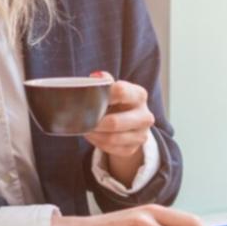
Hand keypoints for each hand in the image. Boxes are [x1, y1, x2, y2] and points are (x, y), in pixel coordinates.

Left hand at [83, 71, 153, 185]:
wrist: (129, 123)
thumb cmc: (117, 102)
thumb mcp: (113, 89)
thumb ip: (105, 82)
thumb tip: (95, 76)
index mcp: (139, 95)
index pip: (121, 92)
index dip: (102, 95)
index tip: (88, 98)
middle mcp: (145, 116)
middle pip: (115, 122)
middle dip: (95, 122)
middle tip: (81, 120)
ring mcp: (142, 134)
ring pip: (112, 138)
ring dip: (94, 134)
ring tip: (84, 129)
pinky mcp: (133, 149)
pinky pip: (111, 149)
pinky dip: (98, 143)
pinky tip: (92, 136)